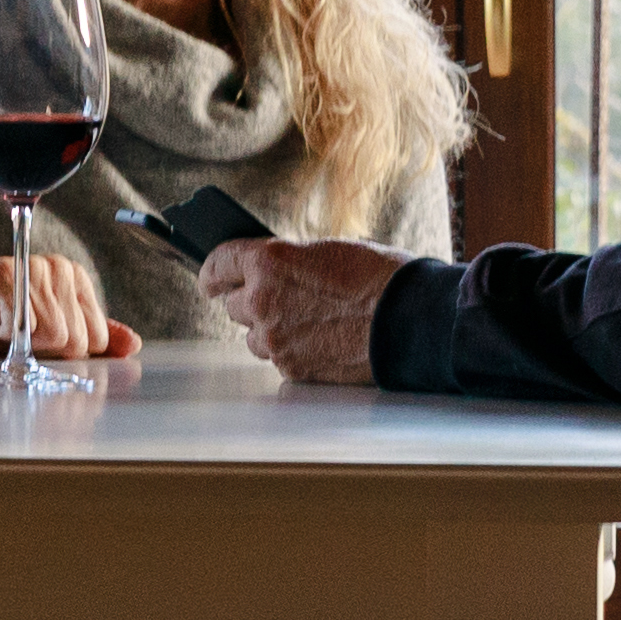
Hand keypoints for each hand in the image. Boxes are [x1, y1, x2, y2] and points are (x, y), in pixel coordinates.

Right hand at [0, 251, 137, 361]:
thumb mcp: (51, 341)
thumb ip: (92, 341)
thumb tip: (132, 344)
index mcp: (77, 281)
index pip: (95, 338)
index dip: (66, 353)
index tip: (41, 342)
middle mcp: (59, 268)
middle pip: (76, 338)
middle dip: (45, 351)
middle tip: (20, 336)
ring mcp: (31, 266)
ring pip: (52, 333)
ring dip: (22, 344)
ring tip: (5, 326)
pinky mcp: (2, 273)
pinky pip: (22, 322)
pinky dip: (5, 333)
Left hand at [202, 237, 410, 385]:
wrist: (411, 321)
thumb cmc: (380, 278)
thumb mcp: (328, 251)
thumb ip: (290, 263)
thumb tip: (273, 273)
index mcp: (269, 262)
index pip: (217, 264)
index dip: (211, 271)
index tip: (209, 278)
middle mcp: (263, 301)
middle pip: (233, 306)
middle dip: (251, 301)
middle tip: (278, 298)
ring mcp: (276, 339)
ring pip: (254, 337)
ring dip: (270, 329)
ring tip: (307, 321)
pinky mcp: (293, 369)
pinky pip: (279, 359)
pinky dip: (293, 351)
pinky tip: (320, 340)